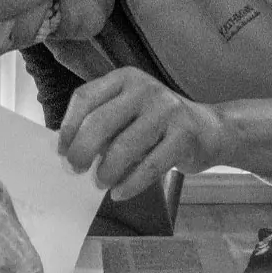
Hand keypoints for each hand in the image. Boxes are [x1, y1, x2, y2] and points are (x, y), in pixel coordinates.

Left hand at [57, 67, 225, 197]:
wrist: (210, 130)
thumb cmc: (157, 125)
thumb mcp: (129, 113)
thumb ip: (103, 125)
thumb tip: (69, 152)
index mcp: (125, 78)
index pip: (85, 98)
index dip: (68, 127)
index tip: (62, 152)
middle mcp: (145, 89)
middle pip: (99, 121)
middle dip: (81, 151)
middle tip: (75, 171)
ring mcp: (167, 110)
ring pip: (123, 146)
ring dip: (106, 171)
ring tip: (100, 183)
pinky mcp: (184, 135)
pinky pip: (150, 166)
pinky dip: (130, 184)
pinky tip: (119, 194)